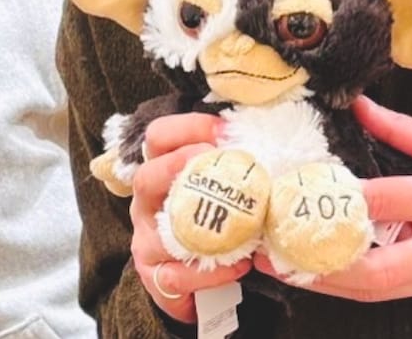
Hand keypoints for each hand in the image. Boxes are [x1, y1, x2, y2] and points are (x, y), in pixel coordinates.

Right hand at [130, 112, 248, 323]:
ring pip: (160, 233)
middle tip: (216, 163)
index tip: (225, 130)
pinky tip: (240, 265)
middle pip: (145, 177)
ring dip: (202, 229)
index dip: (188, 127)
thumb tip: (267, 145)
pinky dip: (212, 271)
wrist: (194, 285)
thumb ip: (228, 171)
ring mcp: (145, 242)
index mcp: (158, 173)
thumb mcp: (213, 193)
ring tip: (241, 227)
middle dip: (179, 166)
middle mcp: (144, 204)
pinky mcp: (155, 279)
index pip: (157, 138)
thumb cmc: (208, 227)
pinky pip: (179, 275)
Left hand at [256, 96, 411, 314]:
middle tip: (275, 258)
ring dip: (334, 283)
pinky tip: (348, 266)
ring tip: (290, 268)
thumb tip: (359, 105)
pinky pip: (410, 292)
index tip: (292, 197)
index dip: (334, 203)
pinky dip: (378, 281)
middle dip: (319, 269)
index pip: (382, 203)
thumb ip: (405, 131)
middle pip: (377, 271)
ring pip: (385, 291)